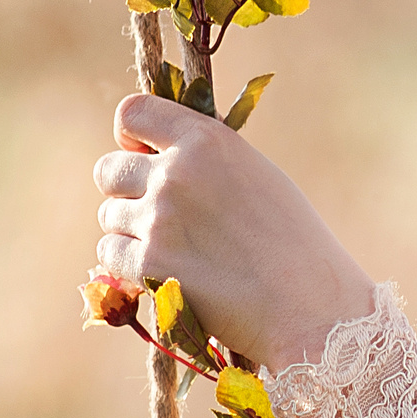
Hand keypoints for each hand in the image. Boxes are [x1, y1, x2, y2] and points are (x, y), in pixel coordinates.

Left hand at [92, 94, 375, 371]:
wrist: (309, 303)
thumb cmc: (294, 242)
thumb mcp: (256, 176)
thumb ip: (205, 161)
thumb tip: (154, 161)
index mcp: (207, 141)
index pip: (133, 113)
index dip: (130, 136)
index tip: (145, 155)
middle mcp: (175, 173)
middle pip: (108, 169)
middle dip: (124, 190)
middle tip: (158, 214)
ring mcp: (158, 219)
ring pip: (110, 216)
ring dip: (131, 232)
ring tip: (178, 250)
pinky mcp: (148, 265)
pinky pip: (110, 255)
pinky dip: (131, 266)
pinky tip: (169, 273)